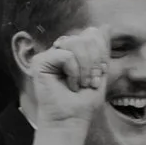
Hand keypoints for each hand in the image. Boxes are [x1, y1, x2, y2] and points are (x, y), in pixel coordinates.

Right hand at [26, 25, 106, 143]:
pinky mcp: (40, 61)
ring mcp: (51, 54)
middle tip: (91, 82)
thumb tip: (105, 25)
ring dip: (85, 68)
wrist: (71, 119)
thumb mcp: (100, 73)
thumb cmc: (84, 102)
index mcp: (75, 51)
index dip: (101, 53)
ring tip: (81, 84)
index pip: (92, 34)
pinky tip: (70, 85)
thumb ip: (102, 50)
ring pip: (75, 43)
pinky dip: (74, 72)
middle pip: (85, 38)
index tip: (100, 74)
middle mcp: (61, 50)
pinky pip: (66, 55)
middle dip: (94, 62)